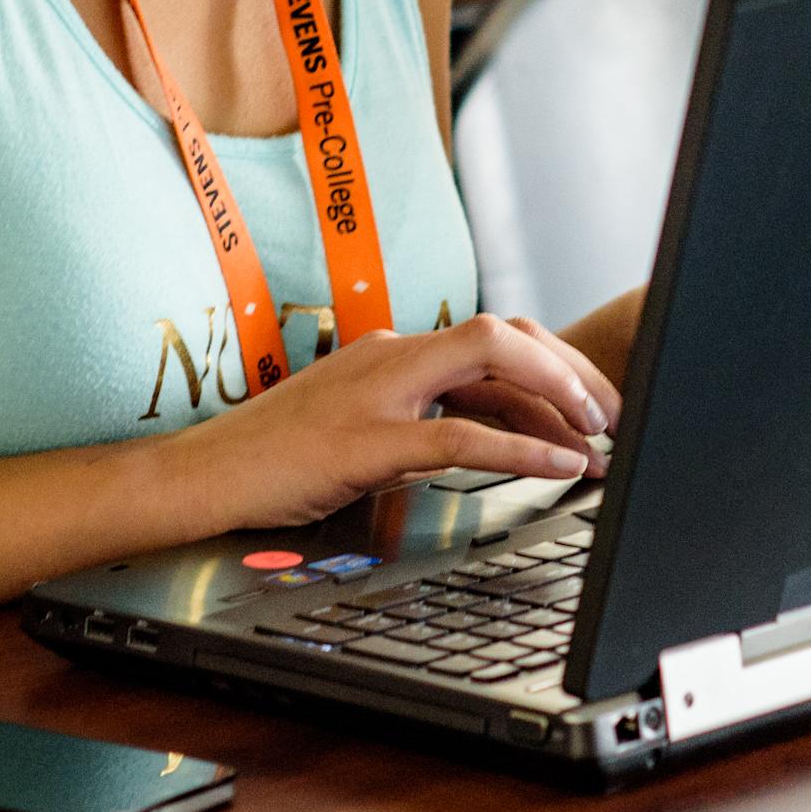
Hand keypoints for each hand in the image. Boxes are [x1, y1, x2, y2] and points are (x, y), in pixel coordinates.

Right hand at [168, 312, 621, 533]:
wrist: (199, 476)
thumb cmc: (274, 458)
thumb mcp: (359, 426)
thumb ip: (416, 420)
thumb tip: (487, 436)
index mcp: (395, 352)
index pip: (493, 337)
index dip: (551, 362)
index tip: (589, 401)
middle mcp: (395, 356)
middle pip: (506, 335)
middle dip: (570, 370)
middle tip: (611, 416)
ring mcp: (380, 393)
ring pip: (492, 364)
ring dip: (557, 398)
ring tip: (598, 439)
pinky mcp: (366, 440)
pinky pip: (460, 437)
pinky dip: (519, 449)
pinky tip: (557, 467)